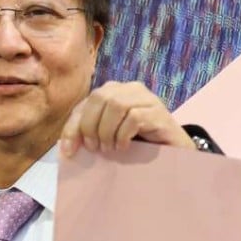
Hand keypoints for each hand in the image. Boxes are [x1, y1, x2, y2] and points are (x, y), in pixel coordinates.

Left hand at [60, 81, 193, 156]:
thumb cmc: (140, 142)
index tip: (69, 151)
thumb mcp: (111, 136)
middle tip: (95, 148)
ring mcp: (147, 98)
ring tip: (110, 148)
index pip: (86, 102)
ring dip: (107, 131)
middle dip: (90, 126)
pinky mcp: (159, 111)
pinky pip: (134, 117)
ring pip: (116, 105)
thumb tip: (66, 147)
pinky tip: (125, 146)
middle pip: (99, 98)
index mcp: (116, 91)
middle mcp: (131, 89)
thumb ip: (91, 132)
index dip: (73, 126)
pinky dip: (123, 134)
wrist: (174, 149)